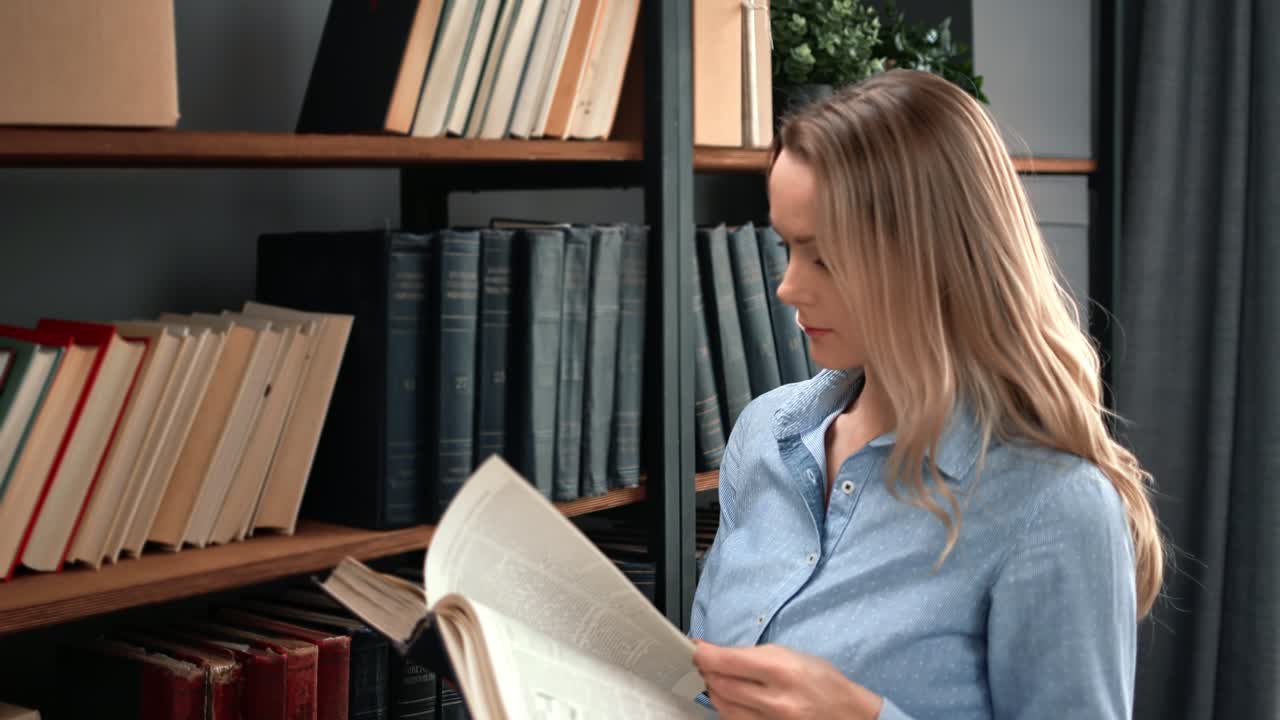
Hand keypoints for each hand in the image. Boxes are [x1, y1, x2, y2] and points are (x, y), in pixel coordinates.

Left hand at [693, 640, 882, 719]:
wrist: (846, 714)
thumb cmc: (821, 680)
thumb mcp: (790, 654)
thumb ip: (752, 655)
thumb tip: (718, 653)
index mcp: (781, 670)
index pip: (727, 662)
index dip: (704, 654)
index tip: (695, 648)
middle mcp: (774, 700)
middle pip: (720, 686)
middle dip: (706, 671)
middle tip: (703, 662)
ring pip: (722, 707)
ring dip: (713, 691)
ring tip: (716, 679)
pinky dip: (726, 709)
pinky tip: (729, 699)